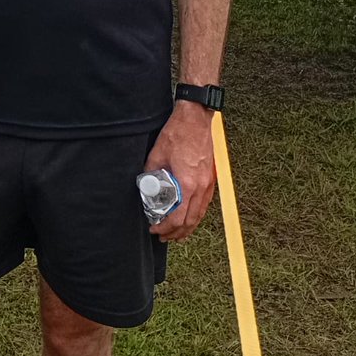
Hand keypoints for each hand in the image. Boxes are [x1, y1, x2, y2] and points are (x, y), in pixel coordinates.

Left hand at [144, 102, 215, 241]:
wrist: (196, 118)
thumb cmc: (178, 133)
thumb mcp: (156, 154)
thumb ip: (151, 172)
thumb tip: (145, 184)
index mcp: (187, 183)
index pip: (178, 217)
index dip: (166, 227)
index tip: (155, 229)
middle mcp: (201, 187)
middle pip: (191, 221)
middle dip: (176, 232)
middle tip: (164, 237)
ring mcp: (208, 183)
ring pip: (200, 214)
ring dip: (188, 227)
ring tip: (177, 234)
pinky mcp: (211, 178)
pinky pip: (204, 204)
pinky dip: (196, 214)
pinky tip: (189, 217)